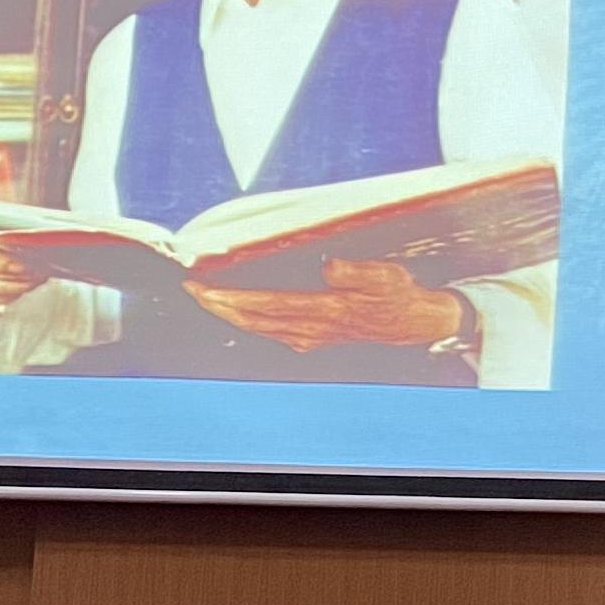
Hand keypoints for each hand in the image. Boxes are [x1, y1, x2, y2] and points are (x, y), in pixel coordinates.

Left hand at [185, 257, 462, 355]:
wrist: (414, 323)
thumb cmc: (398, 293)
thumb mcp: (385, 275)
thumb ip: (354, 271)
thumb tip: (327, 266)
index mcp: (325, 309)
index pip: (266, 304)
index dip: (232, 297)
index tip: (205, 287)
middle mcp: (312, 328)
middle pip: (253, 319)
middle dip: (219, 306)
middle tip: (191, 290)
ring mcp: (311, 337)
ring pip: (258, 328)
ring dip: (229, 315)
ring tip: (205, 299)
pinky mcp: (313, 338)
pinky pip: (271, 332)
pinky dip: (248, 323)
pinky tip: (237, 315)